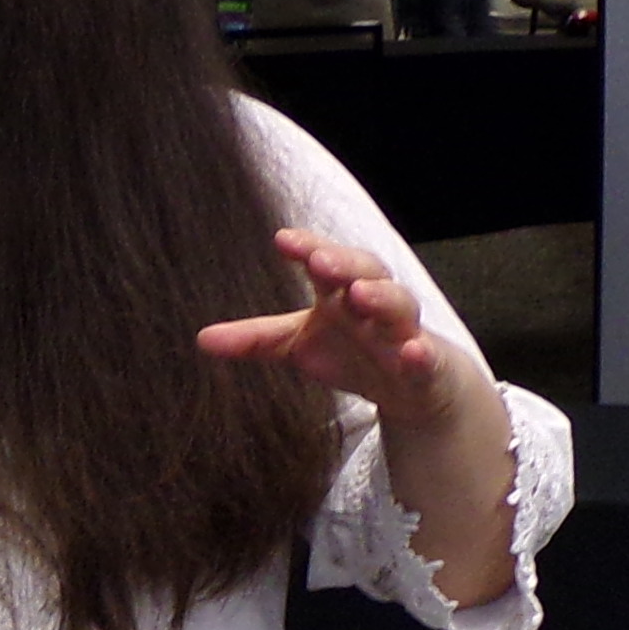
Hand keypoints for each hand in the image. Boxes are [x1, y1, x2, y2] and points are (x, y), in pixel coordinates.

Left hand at [195, 228, 472, 427]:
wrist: (414, 389)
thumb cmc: (354, 353)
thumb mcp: (299, 347)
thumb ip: (256, 340)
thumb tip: (201, 339)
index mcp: (342, 292)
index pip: (326, 261)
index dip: (308, 248)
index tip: (282, 240)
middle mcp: (375, 304)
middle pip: (365, 271)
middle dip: (343, 264)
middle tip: (319, 261)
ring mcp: (404, 332)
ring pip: (398, 306)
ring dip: (381, 297)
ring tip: (359, 295)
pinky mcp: (427, 366)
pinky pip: (426, 356)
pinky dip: (420, 353)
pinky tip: (411, 351)